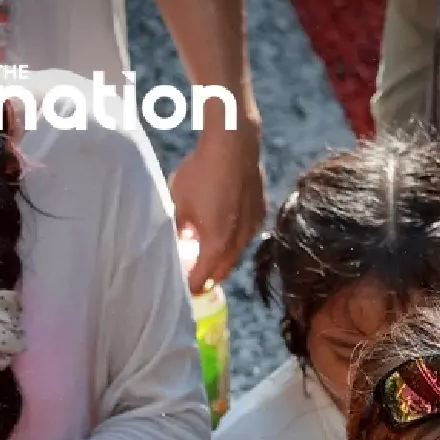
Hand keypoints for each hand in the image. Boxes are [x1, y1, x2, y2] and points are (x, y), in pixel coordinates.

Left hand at [168, 122, 266, 291]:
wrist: (234, 146)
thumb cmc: (201, 173)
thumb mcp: (179, 203)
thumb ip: (179, 230)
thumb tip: (180, 244)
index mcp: (217, 243)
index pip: (204, 277)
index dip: (192, 287)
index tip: (184, 293)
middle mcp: (239, 241)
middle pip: (223, 270)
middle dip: (208, 277)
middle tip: (194, 278)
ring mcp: (253, 227)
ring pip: (236, 252)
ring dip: (221, 257)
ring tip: (206, 254)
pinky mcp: (260, 212)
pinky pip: (246, 234)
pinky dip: (233, 238)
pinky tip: (223, 227)